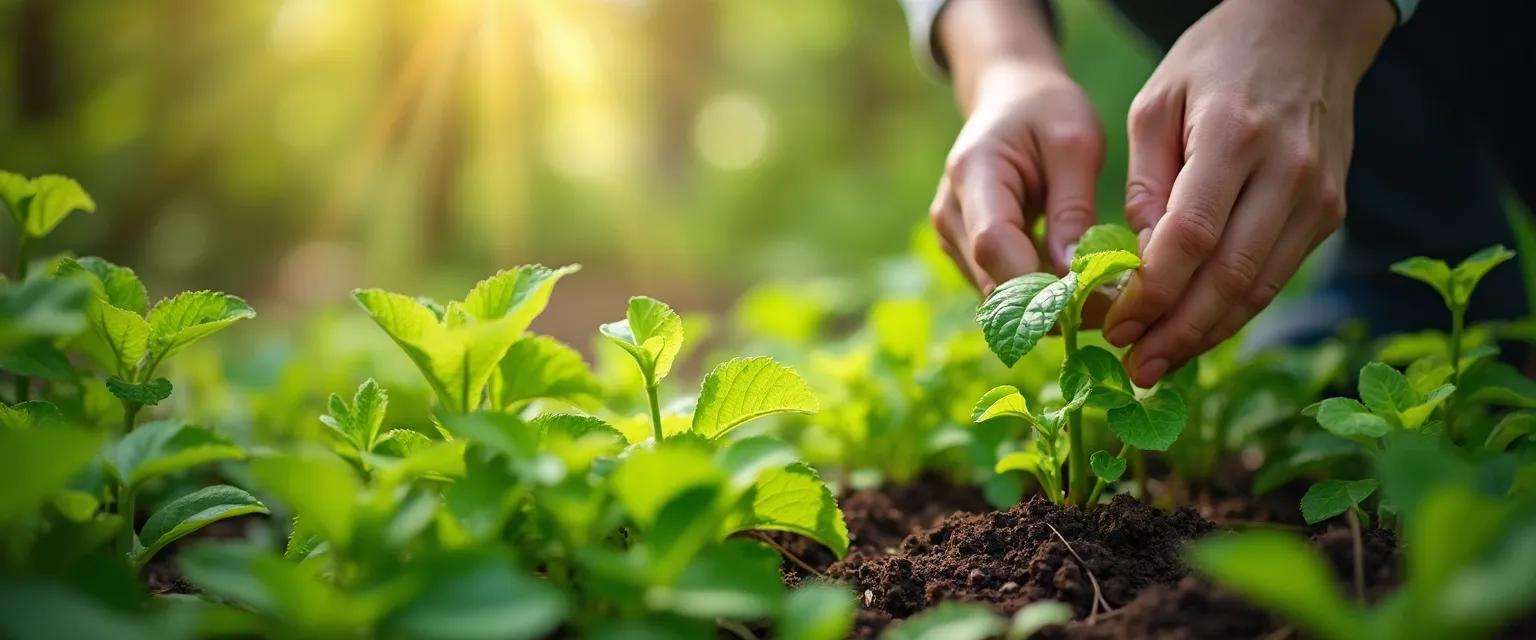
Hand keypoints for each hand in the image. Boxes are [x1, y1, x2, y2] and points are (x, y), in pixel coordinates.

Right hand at [929, 0, 1103, 294]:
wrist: (1009, 98)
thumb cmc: (1046, 111)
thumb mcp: (1075, 144)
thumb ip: (1073, 208)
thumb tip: (1074, 276)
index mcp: (974, 172)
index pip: (993, 244)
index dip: (1037, 284)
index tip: (1092, 303)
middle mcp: (950, 211)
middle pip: (991, 279)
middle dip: (1049, 305)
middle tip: (1111, 311)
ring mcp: (950, 234)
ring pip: (995, 293)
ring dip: (1044, 306)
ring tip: (1098, 298)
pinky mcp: (962, 250)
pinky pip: (998, 286)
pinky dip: (1035, 295)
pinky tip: (1072, 286)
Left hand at [1103, 0, 1393, 386]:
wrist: (1310, 29)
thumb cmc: (1217, 59)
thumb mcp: (1155, 101)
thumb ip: (1144, 182)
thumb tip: (1133, 259)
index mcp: (1235, 138)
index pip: (1192, 238)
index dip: (1152, 294)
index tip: (1115, 327)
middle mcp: (1287, 173)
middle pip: (1231, 277)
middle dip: (1178, 334)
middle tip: (1135, 370)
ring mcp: (1317, 196)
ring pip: (1260, 288)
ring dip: (1207, 335)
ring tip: (1158, 365)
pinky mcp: (1330, 212)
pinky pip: (1277, 275)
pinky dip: (1235, 311)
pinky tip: (1196, 331)